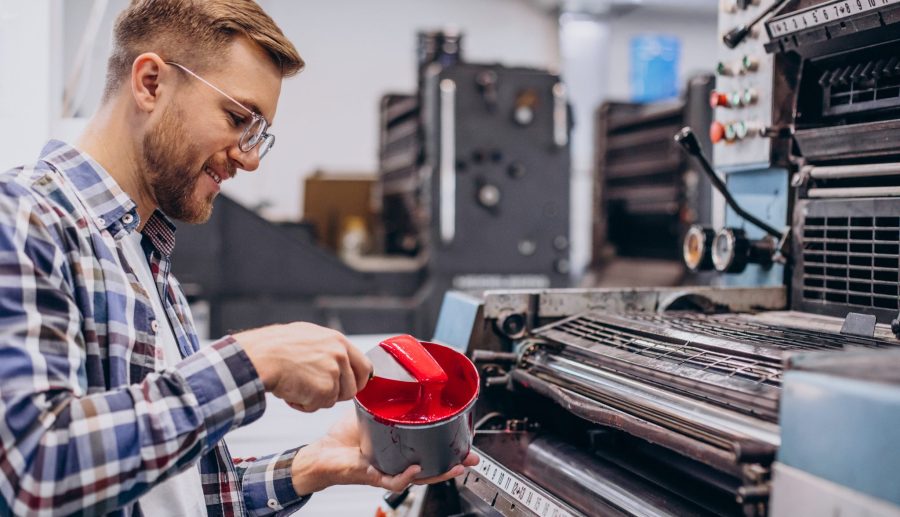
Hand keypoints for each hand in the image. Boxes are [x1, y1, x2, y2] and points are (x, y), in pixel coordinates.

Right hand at [233, 322, 371, 411]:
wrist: (260, 357)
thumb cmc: (274, 347)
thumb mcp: (307, 336)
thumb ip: (327, 349)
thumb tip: (338, 360)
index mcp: (338, 340)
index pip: (364, 366)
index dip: (357, 381)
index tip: (349, 387)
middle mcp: (340, 355)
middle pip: (352, 388)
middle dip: (336, 395)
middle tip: (315, 391)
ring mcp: (334, 372)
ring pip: (334, 399)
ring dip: (316, 399)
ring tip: (297, 386)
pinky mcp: (325, 389)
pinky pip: (318, 406)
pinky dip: (303, 404)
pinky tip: (291, 392)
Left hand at [290, 410, 479, 494]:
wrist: (319, 455)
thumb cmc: (342, 439)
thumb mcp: (369, 415)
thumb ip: (383, 402)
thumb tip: (395, 378)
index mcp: (400, 449)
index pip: (430, 451)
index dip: (448, 448)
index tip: (464, 440)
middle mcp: (397, 463)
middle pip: (432, 466)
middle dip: (454, 463)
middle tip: (470, 457)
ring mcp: (387, 471)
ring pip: (420, 477)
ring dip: (439, 473)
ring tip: (455, 465)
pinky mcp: (373, 475)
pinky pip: (393, 481)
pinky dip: (405, 476)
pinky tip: (415, 469)